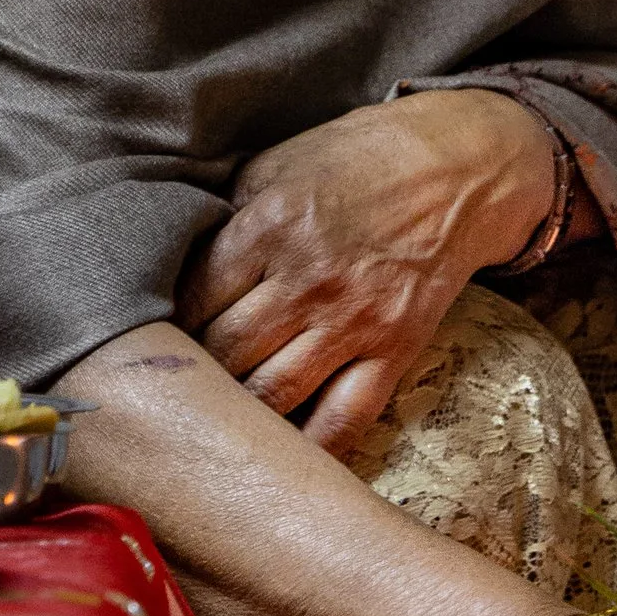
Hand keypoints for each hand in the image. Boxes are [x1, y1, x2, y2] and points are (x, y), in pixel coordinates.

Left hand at [178, 91, 572, 456]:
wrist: (458, 166)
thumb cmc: (356, 160)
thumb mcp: (275, 165)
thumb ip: (224, 220)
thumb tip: (170, 273)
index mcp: (267, 226)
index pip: (189, 301)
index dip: (164, 324)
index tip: (158, 335)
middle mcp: (306, 281)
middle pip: (222, 355)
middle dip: (194, 371)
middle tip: (181, 379)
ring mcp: (354, 321)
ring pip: (270, 397)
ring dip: (239, 411)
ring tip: (222, 410)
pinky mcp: (395, 350)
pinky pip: (343, 421)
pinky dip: (307, 448)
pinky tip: (281, 455)